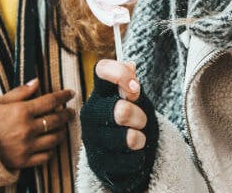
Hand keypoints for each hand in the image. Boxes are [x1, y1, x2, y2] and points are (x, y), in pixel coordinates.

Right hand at [0, 79, 75, 169]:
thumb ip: (20, 92)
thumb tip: (37, 82)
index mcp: (21, 111)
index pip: (51, 101)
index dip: (63, 96)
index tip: (70, 94)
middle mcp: (27, 129)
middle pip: (56, 120)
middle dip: (66, 114)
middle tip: (70, 112)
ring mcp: (26, 146)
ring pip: (55, 139)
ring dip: (62, 132)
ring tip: (62, 127)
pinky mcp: (23, 161)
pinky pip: (46, 156)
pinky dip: (51, 150)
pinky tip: (50, 144)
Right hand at [80, 60, 158, 192]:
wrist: (127, 154)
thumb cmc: (133, 120)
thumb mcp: (136, 99)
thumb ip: (131, 84)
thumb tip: (130, 66)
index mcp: (100, 94)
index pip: (102, 70)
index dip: (121, 76)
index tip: (136, 90)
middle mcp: (90, 115)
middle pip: (121, 111)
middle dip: (139, 116)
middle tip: (141, 121)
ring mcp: (92, 140)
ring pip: (128, 139)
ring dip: (141, 139)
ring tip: (137, 139)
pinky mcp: (99, 164)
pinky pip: (131, 160)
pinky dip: (139, 157)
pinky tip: (132, 155)